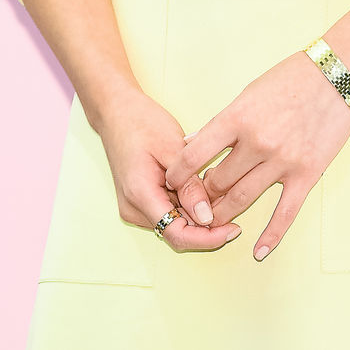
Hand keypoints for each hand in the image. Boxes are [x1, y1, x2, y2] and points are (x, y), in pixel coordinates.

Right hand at [93, 87, 242, 252]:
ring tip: (213, 189)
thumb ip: (189, 185)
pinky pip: (167, 213)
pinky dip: (185, 206)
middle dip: (205, 226)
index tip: (232, 229)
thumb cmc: (142, 122)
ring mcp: (134, 207)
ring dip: (195, 215)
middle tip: (232, 204)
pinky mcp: (138, 201)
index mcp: (140, 195)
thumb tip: (207, 218)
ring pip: (173, 225)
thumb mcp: (172, 148)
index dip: (207, 238)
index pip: (177, 234)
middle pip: (176, 233)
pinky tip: (198, 187)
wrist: (117, 111)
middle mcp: (133, 208)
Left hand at [162, 50, 349, 260]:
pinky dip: (270, 236)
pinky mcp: (306, 174)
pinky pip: (284, 213)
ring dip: (224, 212)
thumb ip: (222, 122)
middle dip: (203, 194)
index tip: (172, 180)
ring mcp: (282, 161)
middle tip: (197, 200)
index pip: (195, 154)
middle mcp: (257, 142)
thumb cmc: (291, 78)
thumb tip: (191, 142)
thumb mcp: (249, 92)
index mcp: (238, 117)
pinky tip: (258, 251)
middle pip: (218, 181)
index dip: (179, 172)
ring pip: (242, 198)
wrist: (337, 75)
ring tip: (214, 219)